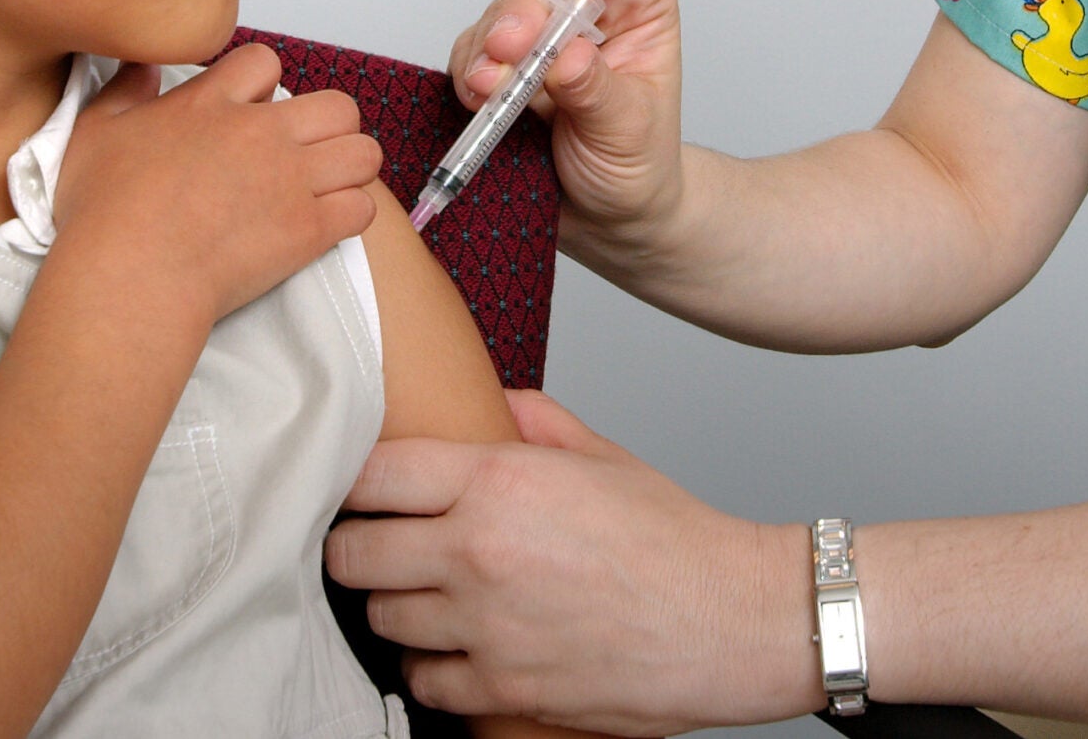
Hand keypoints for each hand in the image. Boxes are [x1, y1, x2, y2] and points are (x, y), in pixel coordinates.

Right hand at [57, 43, 381, 321]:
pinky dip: (349, 215)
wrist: (130, 275)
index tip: (251, 111)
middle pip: (337, 105)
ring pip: (363, 153)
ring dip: (349, 168)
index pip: (264, 63)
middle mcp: (260, 133)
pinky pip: (362, 207)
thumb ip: (122, 90)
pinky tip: (323, 226)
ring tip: (324, 188)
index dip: (264, 84)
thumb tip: (140, 66)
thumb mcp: (94, 133)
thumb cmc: (104, 213)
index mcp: (211, 104)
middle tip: (304, 153)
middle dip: (329, 126)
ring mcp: (290, 179)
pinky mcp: (308, 228)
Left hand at [326, 391, 817, 734]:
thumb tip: (494, 400)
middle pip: (354, 553)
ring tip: (429, 598)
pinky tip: (459, 649)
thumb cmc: (677, 541)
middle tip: (382, 547)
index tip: (362, 492)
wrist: (734, 622)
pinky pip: (422, 683)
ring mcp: (486, 627)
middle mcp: (479, 552)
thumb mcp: (603, 456)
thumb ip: (534, 420)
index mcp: (498, 481)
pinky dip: (432, 669)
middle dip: (360, 548)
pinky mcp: (502, 688)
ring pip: (381, 620)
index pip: (372, 475)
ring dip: (398, 609)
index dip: (357, 483)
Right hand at [448, 0, 683, 239]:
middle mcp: (589, 11)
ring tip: (488, 89)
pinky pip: (472, 48)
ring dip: (489, 44)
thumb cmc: (637, 166)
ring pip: (503, 9)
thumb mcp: (632, 132)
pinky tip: (476, 99)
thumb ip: (600, 93)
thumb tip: (565, 57)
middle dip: (524, 10)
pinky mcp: (500, 65)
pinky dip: (468, 70)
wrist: (606, 220)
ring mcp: (540, 36)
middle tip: (511, 51)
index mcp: (640, 8)